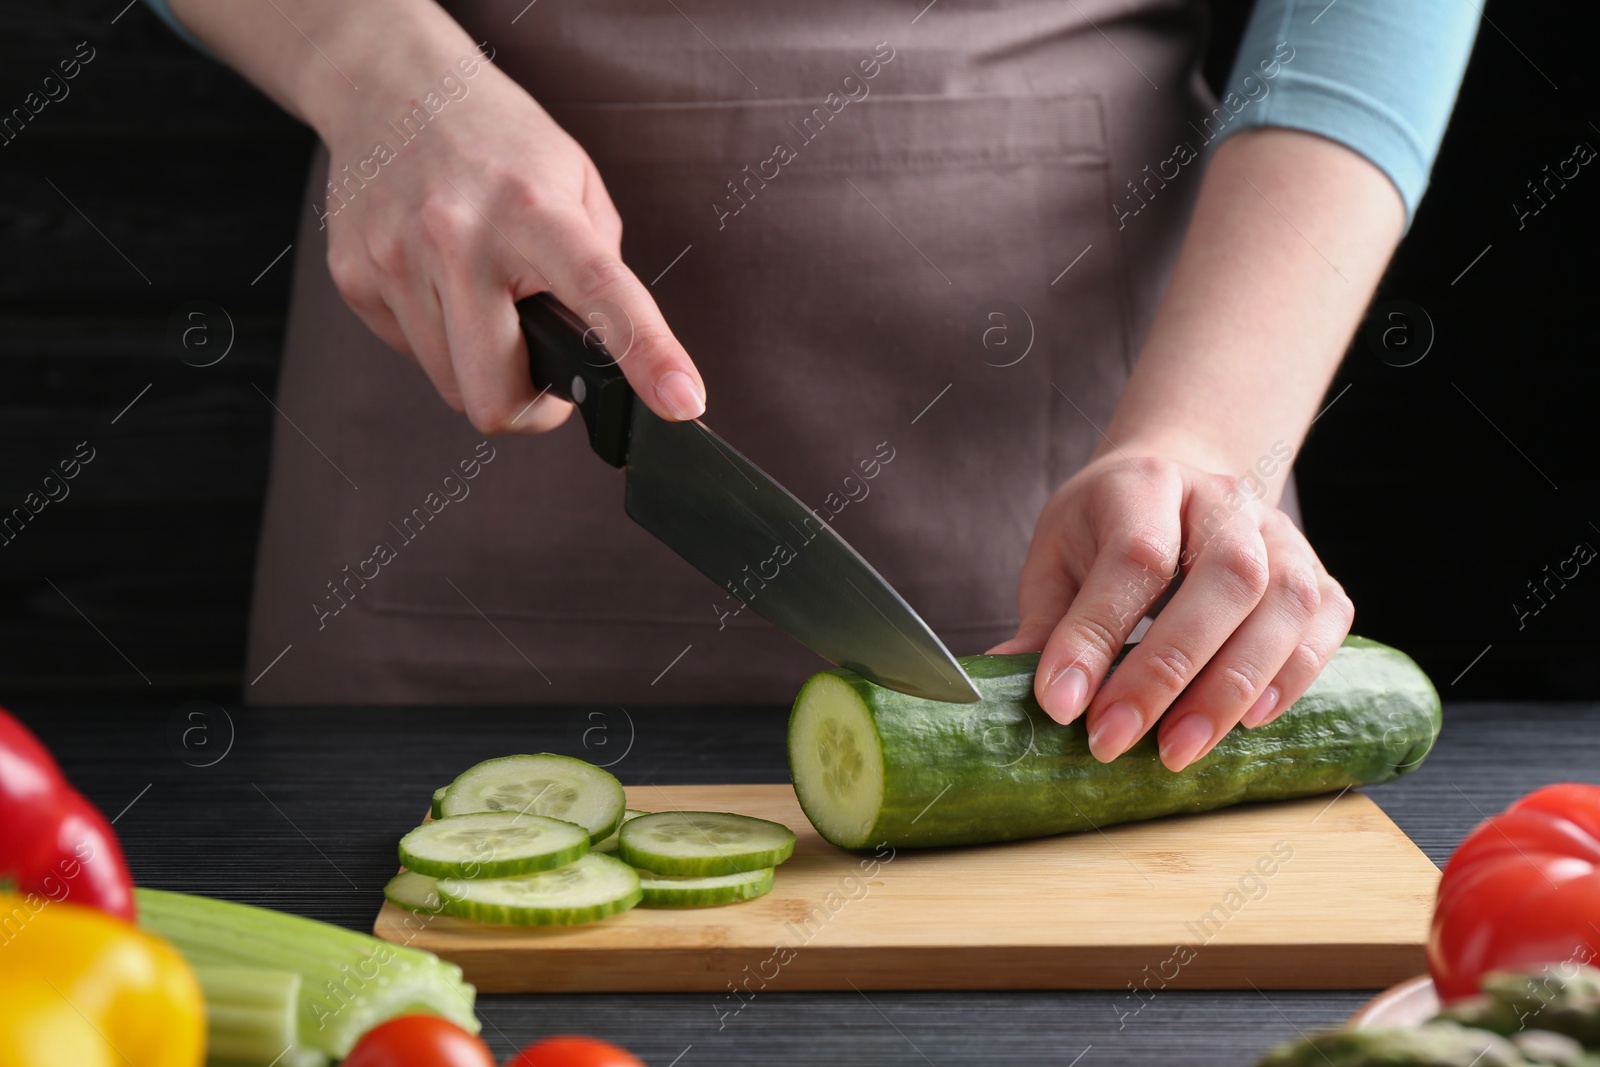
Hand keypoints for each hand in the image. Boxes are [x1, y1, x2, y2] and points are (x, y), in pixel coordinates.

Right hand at [320, 53, 705, 434]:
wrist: (390, 85)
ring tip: (486, 302)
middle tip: (544, 375)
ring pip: (453, 387)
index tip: (681, 402)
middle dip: (529, 409)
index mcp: (532, 209)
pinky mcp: (354, 278)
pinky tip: (440, 284)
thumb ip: (598, 266)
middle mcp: (457, 236)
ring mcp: (397, 260)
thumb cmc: (499, 143)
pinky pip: (413, 356)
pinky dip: (438, 339)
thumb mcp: (574, 182)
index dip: (646, 355)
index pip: (600, 291)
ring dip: (481, 368)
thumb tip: (608, 353)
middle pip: (494, 396)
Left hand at [987, 452, 1353, 771]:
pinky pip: (1326, 620)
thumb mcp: (1057, 558)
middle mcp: (1224, 498)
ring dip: (1233, 686)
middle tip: (1115, 741)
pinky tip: (1249, 722)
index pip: (1133, 557)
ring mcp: (1280, 531)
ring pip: (1286, 601)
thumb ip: (1044, 623)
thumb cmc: (1106, 528)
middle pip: (1224, 579)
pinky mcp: (1318, 570)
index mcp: (1144, 483)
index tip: (1061, 706)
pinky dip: (1292, 675)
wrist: (1176, 482)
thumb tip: (999, 687)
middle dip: (1168, 672)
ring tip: (1177, 749)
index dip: (1096, 636)